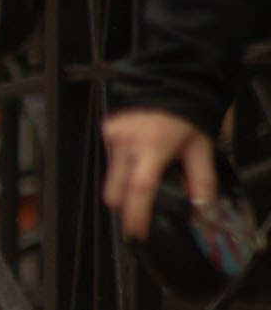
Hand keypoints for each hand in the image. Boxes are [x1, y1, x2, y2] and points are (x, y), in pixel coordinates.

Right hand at [101, 108, 216, 240]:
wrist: (172, 77)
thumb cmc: (187, 108)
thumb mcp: (202, 144)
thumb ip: (202, 178)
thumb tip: (203, 205)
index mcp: (153, 148)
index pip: (139, 190)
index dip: (136, 215)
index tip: (137, 232)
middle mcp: (127, 143)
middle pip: (115, 192)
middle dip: (125, 207)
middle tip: (139, 211)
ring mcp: (113, 136)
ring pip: (110, 178)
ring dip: (124, 185)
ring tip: (144, 175)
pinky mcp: (107, 130)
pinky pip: (109, 159)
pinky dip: (121, 164)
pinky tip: (137, 155)